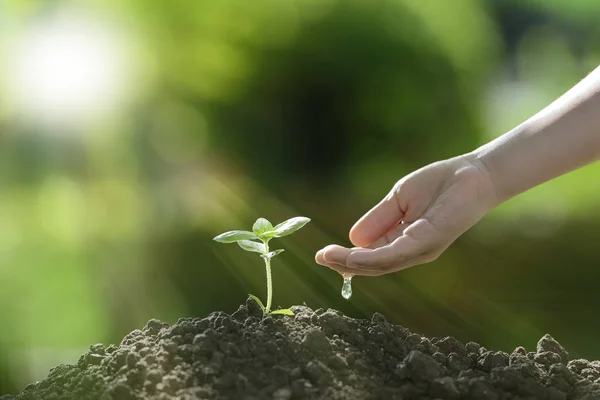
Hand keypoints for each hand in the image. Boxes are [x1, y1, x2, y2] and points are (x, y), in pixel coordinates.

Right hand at [315, 154, 497, 275]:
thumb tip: (352, 239)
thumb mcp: (399, 201)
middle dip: (344, 264)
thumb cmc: (438, 185)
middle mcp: (412, 251)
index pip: (371, 256)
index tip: (322, 254)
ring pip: (383, 263)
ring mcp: (422, 248)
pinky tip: (355, 255)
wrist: (472, 173)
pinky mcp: (430, 240)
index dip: (347, 258)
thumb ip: (378, 219)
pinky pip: (398, 252)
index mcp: (403, 241)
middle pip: (374, 265)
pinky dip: (374, 257)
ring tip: (330, 258)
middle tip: (320, 258)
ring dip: (354, 263)